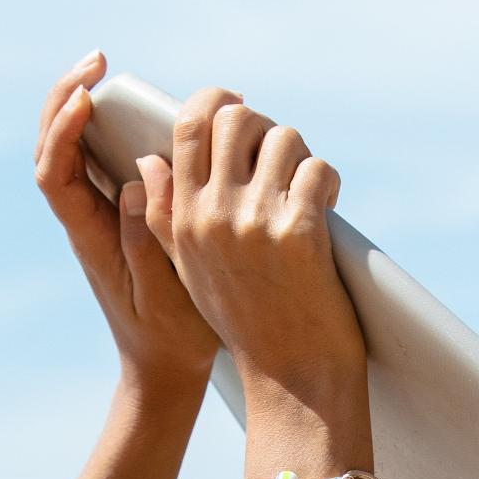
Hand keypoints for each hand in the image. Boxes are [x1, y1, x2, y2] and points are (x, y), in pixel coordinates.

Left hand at [33, 53, 221, 409]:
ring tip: (108, 71)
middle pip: (54, 149)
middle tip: (97, 60)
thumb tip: (135, 177)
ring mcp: (104, 216)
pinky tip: (140, 112)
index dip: (61, 130)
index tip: (87, 97)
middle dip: (66, 98)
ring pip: (76, 151)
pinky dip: (114, 129)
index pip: (54, 173)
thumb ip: (145, 237)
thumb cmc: (169, 336)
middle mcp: (88, 220)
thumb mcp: (162, 294)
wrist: (166, 366)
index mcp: (89, 238)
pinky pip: (107, 163)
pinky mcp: (124, 216)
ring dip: (84, 106)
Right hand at [137, 90, 366, 401]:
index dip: (216, 101)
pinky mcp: (299, 233)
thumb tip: (149, 159)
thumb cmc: (247, 320)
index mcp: (182, 219)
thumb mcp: (190, 270)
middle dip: (266, 127)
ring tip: (307, 189)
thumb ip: (166, 214)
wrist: (293, 378)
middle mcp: (212, 215)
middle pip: (237, 118)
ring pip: (285, 138)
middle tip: (283, 156)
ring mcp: (254, 223)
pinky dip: (329, 183)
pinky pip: (318, 170)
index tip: (241, 106)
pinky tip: (328, 208)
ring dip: (303, 157)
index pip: (189, 125)